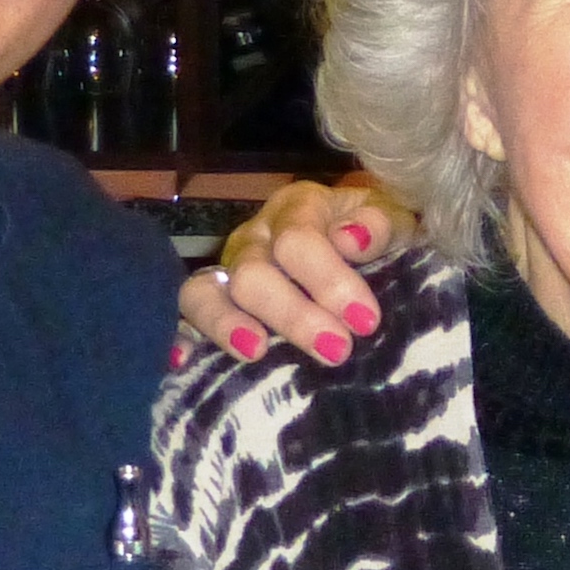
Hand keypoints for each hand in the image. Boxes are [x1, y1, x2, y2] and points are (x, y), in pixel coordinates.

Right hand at [173, 180, 410, 367]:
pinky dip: (177, 336)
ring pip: (204, 292)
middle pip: (253, 274)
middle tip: (336, 350)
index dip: (329, 281)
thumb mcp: (391, 218)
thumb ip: (379, 225)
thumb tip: (351, 240)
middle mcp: (255, 238)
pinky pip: (181, 317)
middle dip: (293, 315)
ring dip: (226, 324)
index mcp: (298, 210)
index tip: (365, 320)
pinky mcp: (210, 304)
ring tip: (256, 352)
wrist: (358, 235)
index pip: (299, 241)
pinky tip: (181, 360)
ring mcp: (226, 271)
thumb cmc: (375, 233)